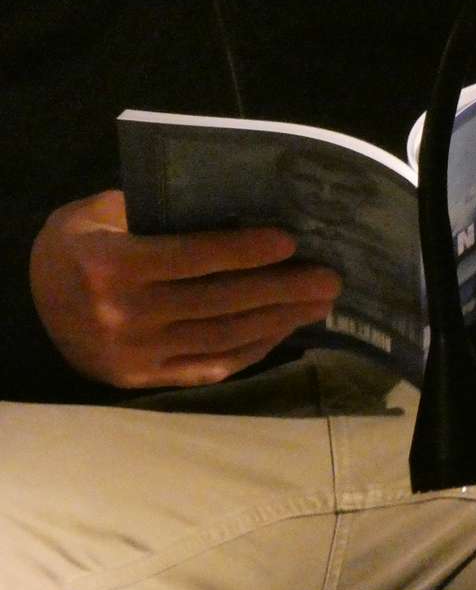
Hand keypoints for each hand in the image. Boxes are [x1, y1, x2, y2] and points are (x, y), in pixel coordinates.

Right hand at [28, 190, 341, 388]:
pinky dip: (254, 348)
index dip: (244, 251)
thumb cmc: (81, 244)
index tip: (290, 242)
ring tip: (319, 304)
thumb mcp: (104, 215)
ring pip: (224, 337)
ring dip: (280, 321)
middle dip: (282, 290)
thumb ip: (162, 214)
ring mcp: (136, 354)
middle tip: (329, 279)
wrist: (32, 300)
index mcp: (111, 266)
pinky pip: (213, 365)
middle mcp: (123, 315)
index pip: (193, 258)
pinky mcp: (146, 380)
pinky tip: (285, 330)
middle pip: (220, 302)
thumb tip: (242, 209)